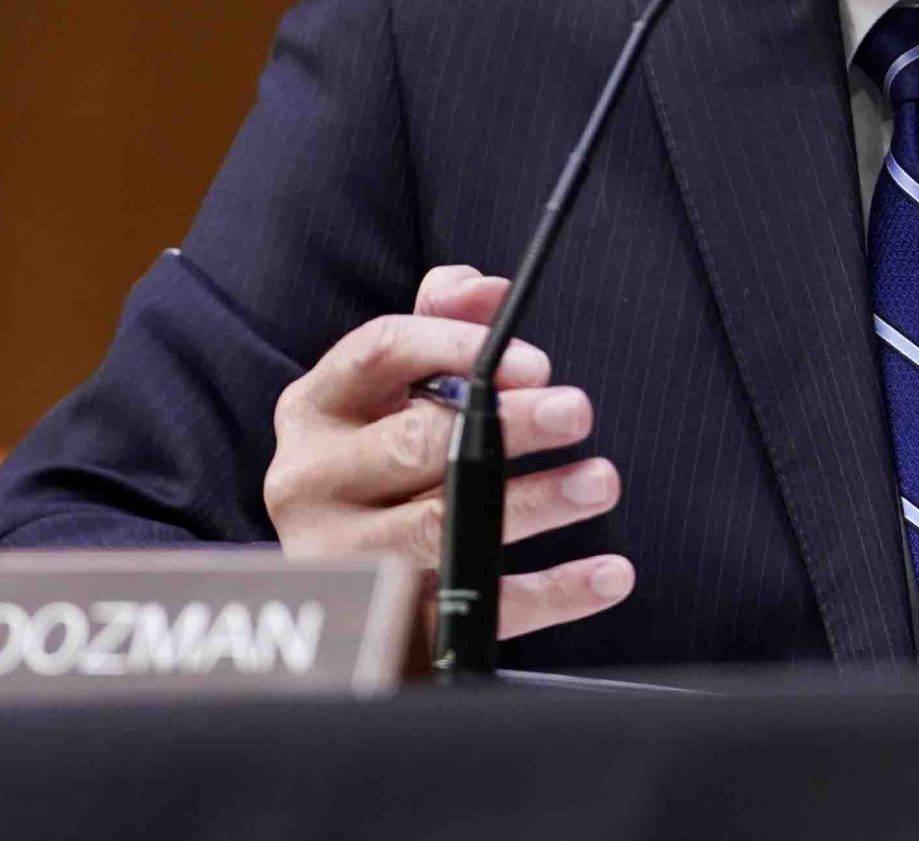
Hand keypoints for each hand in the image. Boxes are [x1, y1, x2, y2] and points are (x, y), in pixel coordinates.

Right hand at [264, 264, 633, 637]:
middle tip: (577, 411)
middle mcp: (310, 480)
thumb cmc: (381, 455)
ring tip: (600, 482)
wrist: (344, 584)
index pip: (380, 351)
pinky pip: (478, 609)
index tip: (535, 360)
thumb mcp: (396, 388)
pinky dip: (552, 594)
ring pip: (438, 529)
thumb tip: (489, 290)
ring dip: (531, 504)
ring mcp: (342, 557)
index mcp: (316, 406)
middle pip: (413, 443)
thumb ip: (440, 322)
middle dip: (505, 426)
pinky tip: (608, 573)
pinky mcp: (386, 627)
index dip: (458, 345)